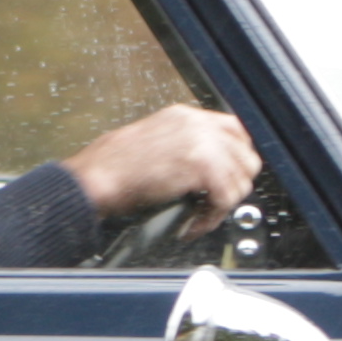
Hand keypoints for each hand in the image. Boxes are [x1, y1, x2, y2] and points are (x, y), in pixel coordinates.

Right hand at [61, 102, 257, 226]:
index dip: (238, 158)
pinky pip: (224, 197)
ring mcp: (201, 142)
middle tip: (216, 203)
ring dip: (222, 206)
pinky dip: (211, 218)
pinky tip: (193, 224)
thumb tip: (205, 167)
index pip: (235, 130)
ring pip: (239, 180)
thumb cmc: (111, 167)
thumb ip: (181, 147)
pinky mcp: (200, 164)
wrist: (95, 177)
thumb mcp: (151, 141)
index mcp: (184, 116)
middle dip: (235, 185)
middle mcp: (196, 124)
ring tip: (200, 217)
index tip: (233, 177)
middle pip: (245, 155)